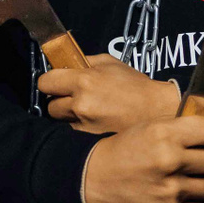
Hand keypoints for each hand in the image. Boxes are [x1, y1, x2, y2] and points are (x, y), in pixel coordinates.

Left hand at [40, 53, 179, 134]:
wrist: (158, 111)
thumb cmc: (135, 85)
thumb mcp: (110, 63)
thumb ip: (84, 62)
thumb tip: (65, 64)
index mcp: (83, 81)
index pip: (45, 82)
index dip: (49, 82)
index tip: (55, 83)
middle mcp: (80, 104)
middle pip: (50, 106)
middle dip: (58, 101)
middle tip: (71, 98)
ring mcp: (85, 125)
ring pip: (61, 121)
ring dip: (69, 116)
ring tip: (87, 111)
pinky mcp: (91, 140)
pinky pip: (75, 132)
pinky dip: (81, 127)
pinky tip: (95, 121)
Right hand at [80, 114, 203, 202]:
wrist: (92, 180)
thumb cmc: (126, 149)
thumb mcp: (150, 127)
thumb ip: (187, 127)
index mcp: (164, 134)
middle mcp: (170, 161)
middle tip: (193, 163)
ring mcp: (170, 192)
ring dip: (201, 185)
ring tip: (181, 182)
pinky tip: (172, 198)